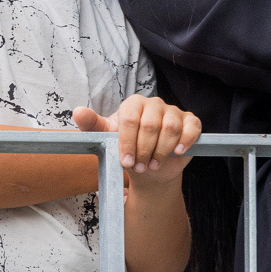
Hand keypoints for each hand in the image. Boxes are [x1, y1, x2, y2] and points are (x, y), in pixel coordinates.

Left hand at [74, 97, 202, 180]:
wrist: (148, 164)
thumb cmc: (126, 147)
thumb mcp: (106, 138)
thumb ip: (92, 125)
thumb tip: (78, 112)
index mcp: (133, 104)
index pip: (130, 120)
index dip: (127, 143)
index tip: (126, 162)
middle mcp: (154, 104)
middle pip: (150, 126)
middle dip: (144, 151)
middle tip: (139, 167)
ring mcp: (173, 112)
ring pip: (170, 128)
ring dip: (161, 151)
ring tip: (152, 164)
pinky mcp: (190, 121)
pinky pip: (192, 127)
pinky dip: (185, 141)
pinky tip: (177, 152)